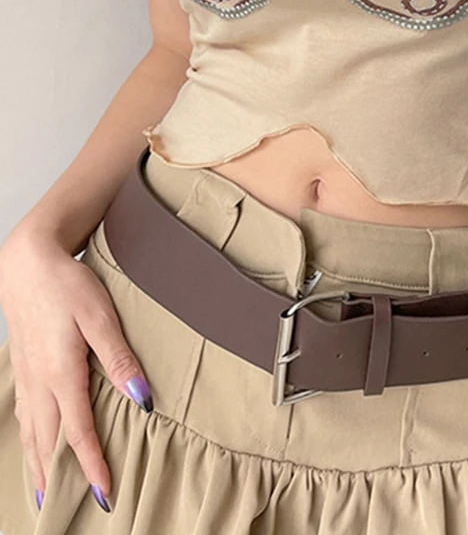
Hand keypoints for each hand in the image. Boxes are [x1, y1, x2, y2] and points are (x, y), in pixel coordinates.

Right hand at [0, 225, 152, 512]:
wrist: (27, 263)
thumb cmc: (67, 285)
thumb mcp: (100, 316)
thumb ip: (120, 358)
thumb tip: (142, 397)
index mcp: (61, 375)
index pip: (79, 433)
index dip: (93, 466)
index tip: (106, 494)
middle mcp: (40, 384)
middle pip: (50, 444)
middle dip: (64, 478)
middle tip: (79, 508)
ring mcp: (27, 378)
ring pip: (32, 435)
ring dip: (42, 466)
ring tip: (50, 495)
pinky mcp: (22, 369)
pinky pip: (24, 418)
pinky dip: (29, 443)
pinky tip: (33, 448)